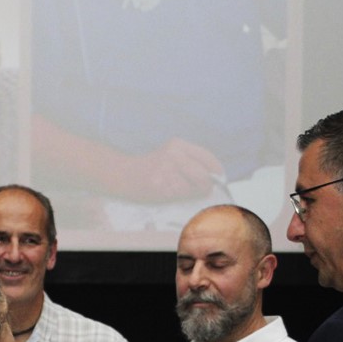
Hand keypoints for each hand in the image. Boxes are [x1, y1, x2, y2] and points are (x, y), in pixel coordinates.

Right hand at [101, 138, 224, 202]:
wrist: (123, 175)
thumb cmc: (150, 169)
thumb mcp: (170, 156)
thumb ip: (191, 162)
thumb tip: (215, 178)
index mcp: (178, 144)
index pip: (207, 158)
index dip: (217, 172)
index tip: (219, 180)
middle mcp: (174, 154)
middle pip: (205, 175)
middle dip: (205, 186)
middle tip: (197, 189)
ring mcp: (167, 170)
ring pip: (194, 188)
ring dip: (189, 193)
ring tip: (175, 189)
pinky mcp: (161, 185)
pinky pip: (181, 195)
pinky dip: (178, 197)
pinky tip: (167, 191)